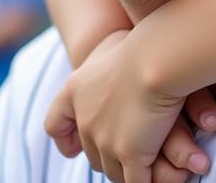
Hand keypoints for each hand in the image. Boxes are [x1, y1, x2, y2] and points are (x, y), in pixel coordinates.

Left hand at [44, 30, 213, 182]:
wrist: (156, 58)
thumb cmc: (143, 46)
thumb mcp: (113, 49)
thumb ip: (108, 70)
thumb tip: (117, 77)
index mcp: (75, 90)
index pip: (55, 124)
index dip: (64, 139)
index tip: (72, 147)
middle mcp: (86, 119)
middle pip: (91, 151)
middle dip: (108, 154)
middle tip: (129, 150)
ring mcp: (105, 140)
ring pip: (113, 169)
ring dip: (128, 170)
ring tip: (147, 166)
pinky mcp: (130, 154)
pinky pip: (135, 181)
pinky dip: (147, 181)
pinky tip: (160, 177)